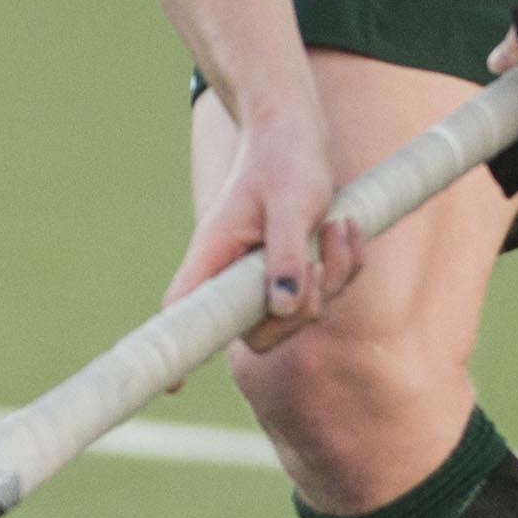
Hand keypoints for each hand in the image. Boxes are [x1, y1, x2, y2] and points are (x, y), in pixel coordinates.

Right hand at [172, 99, 360, 333]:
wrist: (295, 130)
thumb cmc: (283, 158)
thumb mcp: (290, 201)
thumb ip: (286, 253)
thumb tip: (284, 305)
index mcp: (213, 257)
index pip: (184, 315)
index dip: (178, 354)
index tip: (172, 388)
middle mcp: (233, 275)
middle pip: (261, 332)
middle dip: (305, 305)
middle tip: (321, 256)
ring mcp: (265, 276)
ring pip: (302, 313)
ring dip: (334, 276)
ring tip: (337, 225)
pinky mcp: (297, 270)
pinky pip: (328, 293)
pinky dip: (345, 265)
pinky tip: (344, 227)